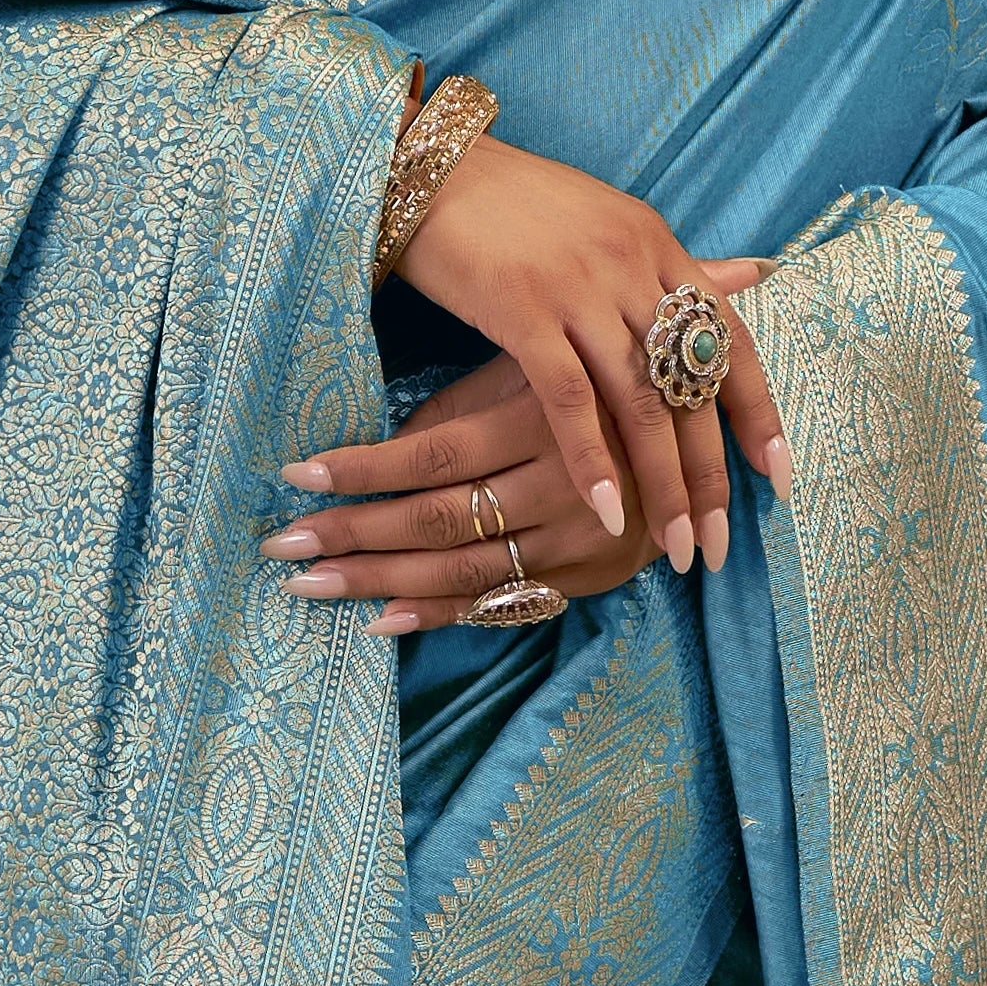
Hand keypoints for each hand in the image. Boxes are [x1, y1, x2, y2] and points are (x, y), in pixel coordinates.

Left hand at [263, 353, 662, 630]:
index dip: (365, 468)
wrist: (705, 431)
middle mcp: (561, 484)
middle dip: (353, 533)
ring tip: (307, 583)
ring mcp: (574, 539)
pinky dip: (436, 614)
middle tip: (281, 545)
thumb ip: (466, 405)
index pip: (436, 451)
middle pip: (439, 519)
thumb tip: (383, 438)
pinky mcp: (585, 577)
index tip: (297, 473)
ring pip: (460, 569)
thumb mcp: (541, 367)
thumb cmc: (601, 382)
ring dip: (376, 580)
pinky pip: (499, 603)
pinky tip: (378, 618)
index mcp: (545, 417)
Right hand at [291, 126, 788, 569]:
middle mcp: (631, 264)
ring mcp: (580, 287)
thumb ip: (675, 266)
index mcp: (657, 244)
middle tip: (722, 545)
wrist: (432, 170)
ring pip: (642, 403)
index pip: (730, 339)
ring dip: (663, 486)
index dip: (759, 413)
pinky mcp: (524, 310)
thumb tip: (758, 272)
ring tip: (678, 548)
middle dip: (711, 474)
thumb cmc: (518, 204)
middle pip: (691, 386)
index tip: (779, 478)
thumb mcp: (610, 223)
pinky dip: (594, 462)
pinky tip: (608, 511)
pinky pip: (571, 401)